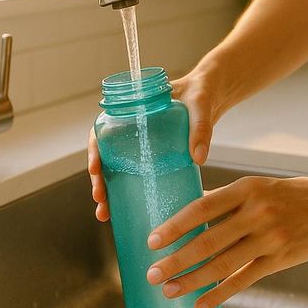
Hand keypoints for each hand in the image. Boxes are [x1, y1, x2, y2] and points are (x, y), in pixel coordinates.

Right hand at [88, 69, 220, 221]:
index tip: (96, 168)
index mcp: (131, 112)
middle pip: (105, 158)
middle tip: (100, 200)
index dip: (95, 150)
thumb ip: (200, 128)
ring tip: (104, 214)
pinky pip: (134, 178)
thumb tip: (199, 158)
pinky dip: (126, 196)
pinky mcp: (153, 160)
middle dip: (98, 181)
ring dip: (107, 193)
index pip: (102, 132)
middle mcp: (131, 132)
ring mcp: (140, 148)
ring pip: (115, 172)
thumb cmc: (200, 93)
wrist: (212, 97)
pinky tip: (123, 214)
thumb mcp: (199, 106)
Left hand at [144, 174, 307, 307]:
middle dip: (176, 259)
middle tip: (153, 273)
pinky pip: (244, 280)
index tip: (153, 240)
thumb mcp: (255, 186)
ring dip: (192, 280)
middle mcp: (256, 213)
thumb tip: (185, 214)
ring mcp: (269, 238)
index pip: (201, 207)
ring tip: (170, 289)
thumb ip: (222, 199)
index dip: (175, 226)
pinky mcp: (279, 259)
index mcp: (245, 189)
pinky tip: (201, 302)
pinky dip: (220, 294)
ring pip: (223, 264)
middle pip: (208, 240)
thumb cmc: (287, 195)